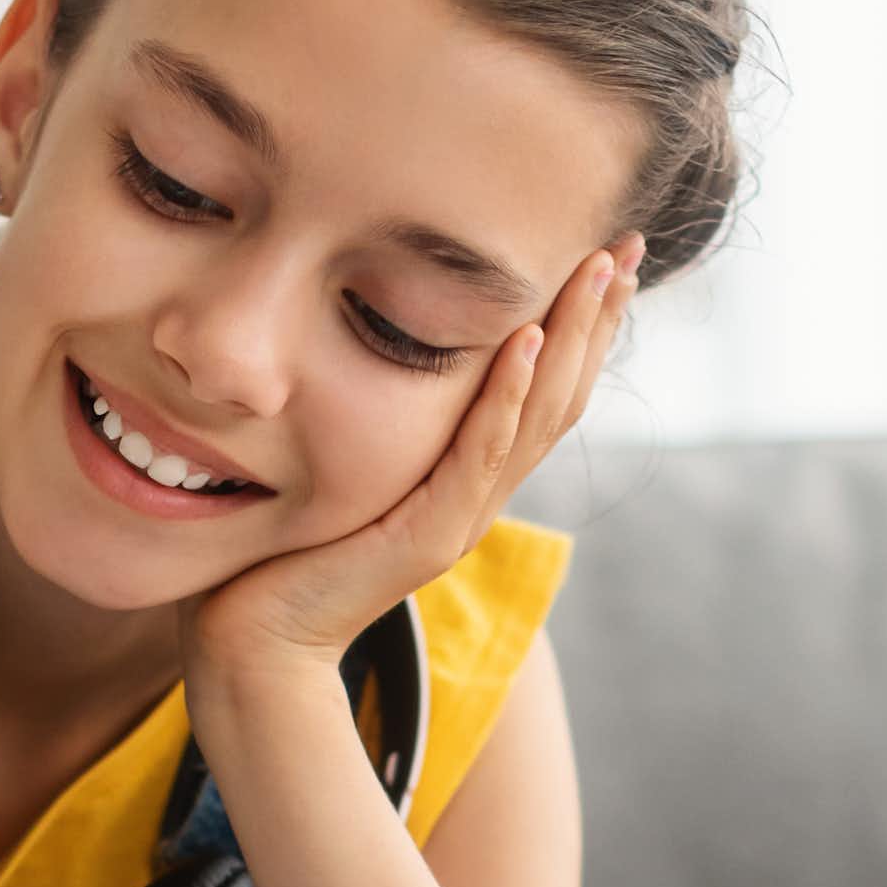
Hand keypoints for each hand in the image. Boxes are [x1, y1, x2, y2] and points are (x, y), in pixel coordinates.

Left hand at [181, 233, 641, 696]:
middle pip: (561, 395)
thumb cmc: (285, 554)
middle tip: (629, 243)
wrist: (256, 644)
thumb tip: (360, 345)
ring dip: (570, 339)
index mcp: (467, 480)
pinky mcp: (428, 537)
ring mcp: (461, 518)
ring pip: (536, 416)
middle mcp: (478, 497)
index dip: (581, 325)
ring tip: (596, 271)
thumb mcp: (348, 471)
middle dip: (596, 317)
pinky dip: (506, 396)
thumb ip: (380, 426)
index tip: (606, 254)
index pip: (544, 390)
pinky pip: (478, 454)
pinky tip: (526, 340)